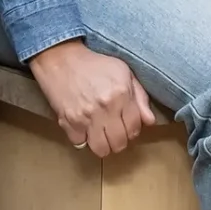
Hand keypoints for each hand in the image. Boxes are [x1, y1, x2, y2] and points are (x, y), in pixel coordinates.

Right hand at [28, 38, 155, 157]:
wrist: (61, 60)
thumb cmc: (95, 64)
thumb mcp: (124, 72)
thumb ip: (140, 97)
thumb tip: (149, 121)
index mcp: (121, 95)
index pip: (134, 128)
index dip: (133, 130)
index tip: (128, 126)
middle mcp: (105, 109)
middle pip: (119, 143)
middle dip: (120, 140)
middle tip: (115, 132)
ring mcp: (85, 117)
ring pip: (100, 149)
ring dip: (103, 145)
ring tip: (101, 135)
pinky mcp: (68, 122)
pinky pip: (80, 143)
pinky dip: (82, 139)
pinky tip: (84, 128)